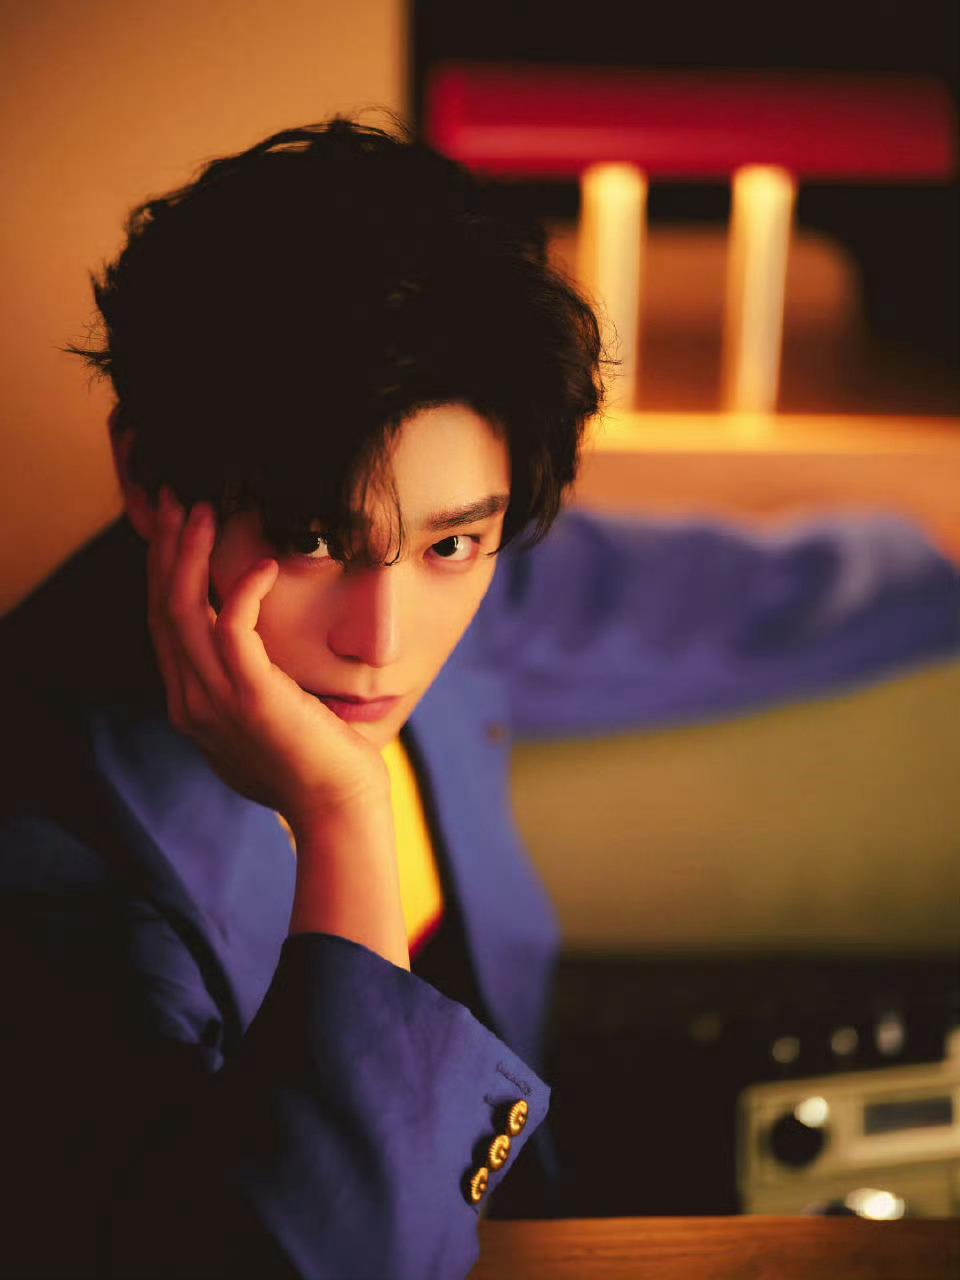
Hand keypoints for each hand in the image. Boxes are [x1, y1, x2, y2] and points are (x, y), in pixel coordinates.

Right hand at [147, 489, 389, 834]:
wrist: (337, 810)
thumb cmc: (313, 763)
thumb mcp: (260, 721)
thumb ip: (240, 687)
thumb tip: (245, 654)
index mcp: (190, 705)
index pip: (162, 624)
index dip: (163, 571)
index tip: (176, 527)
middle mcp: (191, 701)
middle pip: (162, 609)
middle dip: (168, 549)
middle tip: (177, 500)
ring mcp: (217, 701)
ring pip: (183, 611)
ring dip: (191, 554)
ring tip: (204, 510)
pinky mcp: (253, 698)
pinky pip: (233, 628)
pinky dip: (242, 590)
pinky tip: (263, 563)